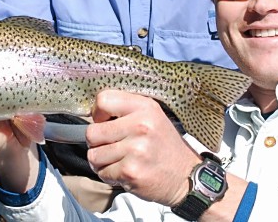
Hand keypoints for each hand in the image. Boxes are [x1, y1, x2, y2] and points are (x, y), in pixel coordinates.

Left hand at [86, 90, 200, 205]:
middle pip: (92, 132)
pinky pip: (102, 173)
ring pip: (94, 155)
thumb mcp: (152, 117)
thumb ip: (126, 110)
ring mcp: (136, 150)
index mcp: (145, 107)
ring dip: (102, 162)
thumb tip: (93, 113)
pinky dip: (110, 175)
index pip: (103, 100)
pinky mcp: (131, 172)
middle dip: (98, 143)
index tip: (104, 122)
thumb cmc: (164, 146)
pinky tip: (125, 172)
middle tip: (113, 147)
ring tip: (120, 160)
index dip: (97, 114)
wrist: (185, 176)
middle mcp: (141, 126)